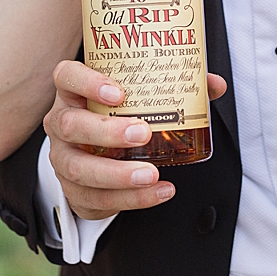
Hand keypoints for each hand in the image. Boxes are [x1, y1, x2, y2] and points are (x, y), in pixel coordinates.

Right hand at [44, 60, 227, 220]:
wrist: (96, 157)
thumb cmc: (118, 118)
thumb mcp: (139, 99)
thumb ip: (176, 87)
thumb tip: (214, 84)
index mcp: (73, 92)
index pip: (67, 77)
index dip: (87, 81)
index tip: (117, 92)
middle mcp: (62, 123)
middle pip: (71, 124)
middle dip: (107, 131)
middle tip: (142, 133)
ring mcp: (64, 159)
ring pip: (79, 168)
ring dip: (117, 173)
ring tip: (150, 174)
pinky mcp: (74, 190)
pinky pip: (97, 198)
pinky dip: (131, 198)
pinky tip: (158, 192)